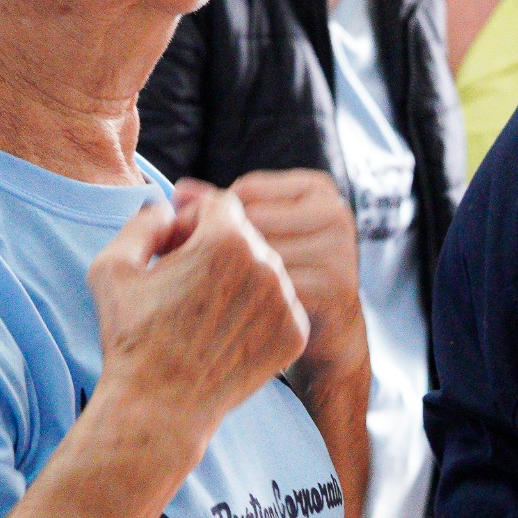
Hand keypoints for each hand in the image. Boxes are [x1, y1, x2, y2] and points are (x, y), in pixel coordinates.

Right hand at [88, 188, 306, 444]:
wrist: (160, 408)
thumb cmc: (131, 337)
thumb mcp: (112, 266)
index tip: (170, 249)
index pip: (219, 205)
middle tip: (181, 280)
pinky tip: (221, 331)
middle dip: (213, 247)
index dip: (191, 221)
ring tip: (199, 309)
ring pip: (263, 267)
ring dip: (234, 277)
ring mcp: (286, 302)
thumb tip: (168, 207)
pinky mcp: (295, 333)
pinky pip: (277, 302)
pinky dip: (252, 310)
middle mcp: (267, 265)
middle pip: (244, 234)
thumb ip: (143, 220)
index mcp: (227, 239)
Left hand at [207, 171, 366, 381]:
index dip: (212, 213)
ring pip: (259, 254)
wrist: (331, 330)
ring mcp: (338, 250)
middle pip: (251, 221)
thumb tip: (179, 190)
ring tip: (208, 287)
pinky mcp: (334, 288)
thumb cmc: (286, 268)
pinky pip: (274, 287)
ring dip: (226, 272)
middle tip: (188, 266)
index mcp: (317, 188)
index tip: (193, 238)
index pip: (247, 189)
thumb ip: (221, 207)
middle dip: (215, 243)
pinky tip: (235, 310)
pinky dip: (249, 299)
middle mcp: (334, 212)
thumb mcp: (261, 229)